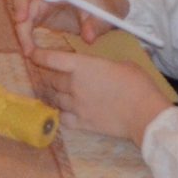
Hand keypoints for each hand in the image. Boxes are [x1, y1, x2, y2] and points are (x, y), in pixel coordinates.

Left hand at [26, 45, 170, 142]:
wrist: (144, 114)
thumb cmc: (137, 84)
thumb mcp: (122, 63)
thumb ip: (105, 64)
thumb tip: (103, 65)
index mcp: (83, 66)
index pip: (52, 59)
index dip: (39, 55)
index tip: (32, 54)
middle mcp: (75, 85)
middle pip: (52, 80)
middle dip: (51, 77)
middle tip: (54, 76)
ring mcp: (77, 106)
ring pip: (56, 99)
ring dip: (55, 95)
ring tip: (58, 93)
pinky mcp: (83, 123)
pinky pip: (63, 119)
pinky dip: (61, 114)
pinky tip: (64, 112)